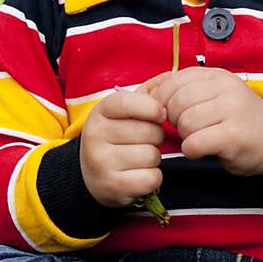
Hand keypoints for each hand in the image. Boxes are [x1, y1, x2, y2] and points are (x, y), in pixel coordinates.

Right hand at [79, 87, 165, 207]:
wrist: (90, 174)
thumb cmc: (116, 137)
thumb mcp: (124, 112)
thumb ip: (148, 93)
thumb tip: (172, 75)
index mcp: (100, 112)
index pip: (128, 102)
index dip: (152, 107)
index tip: (161, 114)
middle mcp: (95, 136)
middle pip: (149, 132)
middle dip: (156, 137)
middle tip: (146, 141)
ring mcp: (101, 163)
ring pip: (151, 156)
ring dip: (154, 158)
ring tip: (141, 158)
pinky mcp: (111, 186)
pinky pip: (150, 179)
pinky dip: (153, 178)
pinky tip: (141, 174)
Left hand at [145, 67, 262, 175]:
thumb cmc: (238, 120)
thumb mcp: (215, 95)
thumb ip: (186, 90)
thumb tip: (146, 92)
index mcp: (217, 75)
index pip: (174, 80)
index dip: (162, 99)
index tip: (167, 114)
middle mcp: (226, 88)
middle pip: (176, 102)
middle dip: (173, 120)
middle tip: (185, 129)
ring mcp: (232, 110)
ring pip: (185, 123)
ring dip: (184, 136)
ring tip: (197, 138)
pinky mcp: (234, 135)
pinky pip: (195, 142)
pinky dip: (191, 150)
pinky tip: (201, 150)